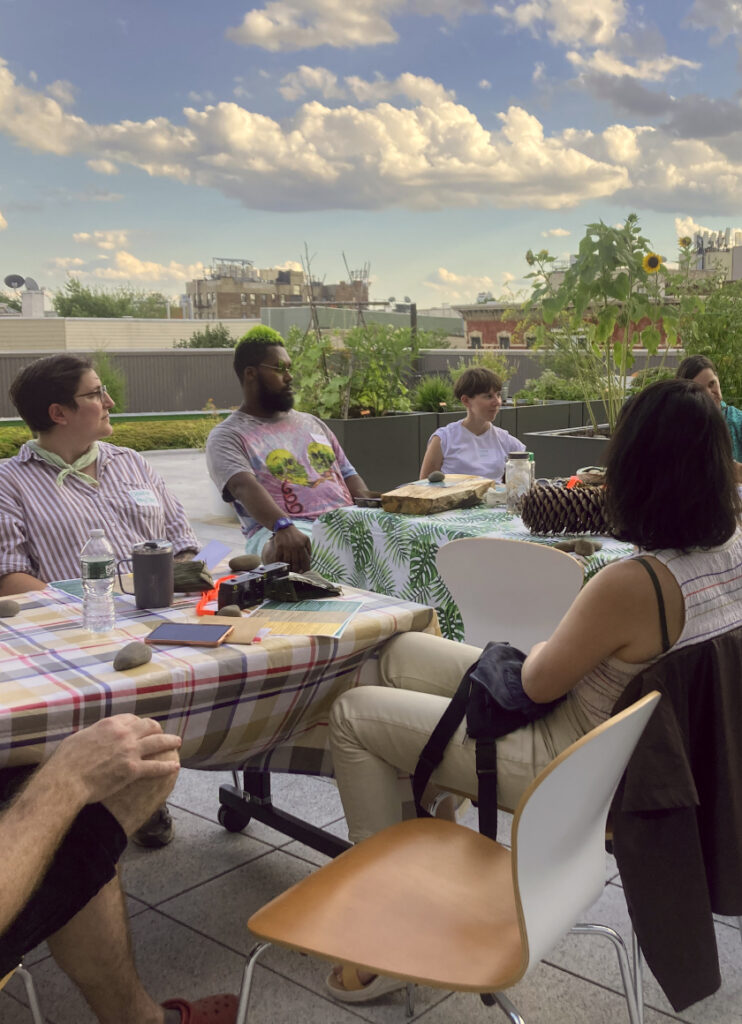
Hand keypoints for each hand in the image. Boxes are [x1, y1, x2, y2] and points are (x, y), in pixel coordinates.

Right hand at [47, 715, 180, 805]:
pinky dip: (167, 766)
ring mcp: (130, 751)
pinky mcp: (133, 769)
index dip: (139, 723)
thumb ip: (93, 734)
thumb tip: (95, 736)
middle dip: (157, 729)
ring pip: (157, 743)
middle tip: (162, 733)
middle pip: (149, 726)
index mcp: (110, 724)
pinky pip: (155, 766)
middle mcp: (123, 734)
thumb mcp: (79, 737)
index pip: (132, 719)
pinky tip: (175, 766)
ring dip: (170, 742)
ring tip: (177, 742)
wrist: (67, 779)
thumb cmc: (66, 761)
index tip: (142, 728)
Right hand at [271, 524, 311, 572]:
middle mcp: (294, 547)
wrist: (284, 527)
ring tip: (290, 573)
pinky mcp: (279, 547)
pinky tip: (281, 568)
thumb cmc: (296, 534)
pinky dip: (280, 564)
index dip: (305, 567)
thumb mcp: (306, 539)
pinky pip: (279, 558)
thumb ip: (309, 548)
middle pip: (296, 562)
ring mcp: (286, 547)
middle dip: (297, 570)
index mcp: (302, 545)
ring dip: (289, 568)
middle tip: (297, 575)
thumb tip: (309, 559)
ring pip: (288, 562)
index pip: (305, 559)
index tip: (305, 573)